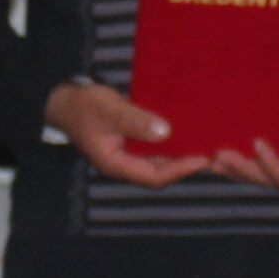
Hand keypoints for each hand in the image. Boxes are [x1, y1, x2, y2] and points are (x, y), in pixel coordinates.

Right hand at [48, 79, 199, 187]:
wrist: (65, 101)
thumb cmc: (84, 106)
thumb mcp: (110, 110)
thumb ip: (135, 121)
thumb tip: (166, 131)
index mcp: (116, 164)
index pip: (153, 176)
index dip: (179, 170)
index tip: (201, 159)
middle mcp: (124, 165)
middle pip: (160, 173)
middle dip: (186, 165)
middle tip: (214, 155)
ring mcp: (128, 155)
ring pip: (160, 161)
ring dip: (181, 154)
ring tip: (207, 145)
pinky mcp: (131, 144)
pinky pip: (155, 149)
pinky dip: (172, 143)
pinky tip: (189, 133)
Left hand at [221, 98, 278, 191]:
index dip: (271, 164)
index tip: (257, 142)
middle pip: (267, 180)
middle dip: (242, 168)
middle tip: (218, 154)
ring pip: (258, 174)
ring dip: (233, 166)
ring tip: (209, 156)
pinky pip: (257, 161)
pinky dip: (238, 156)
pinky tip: (215, 150)